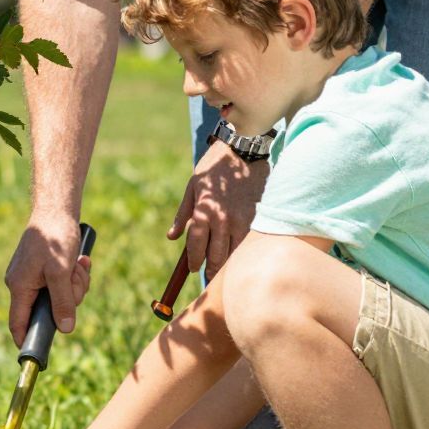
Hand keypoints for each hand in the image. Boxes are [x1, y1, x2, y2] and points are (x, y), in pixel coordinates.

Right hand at [6, 214, 91, 341]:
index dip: (27, 339)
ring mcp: (34, 276)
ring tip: (78, 263)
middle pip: (48, 309)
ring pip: (60, 295)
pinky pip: (62, 282)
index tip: (37, 355)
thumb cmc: (54, 237)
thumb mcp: (61, 272)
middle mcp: (22, 283)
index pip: (18, 323)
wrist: (56, 209)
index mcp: (19, 286)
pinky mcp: (44, 268)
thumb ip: (63, 302)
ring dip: (75, 283)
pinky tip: (79, 260)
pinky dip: (74, 274)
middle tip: (76, 279)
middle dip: (70, 297)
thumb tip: (65, 329)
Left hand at [169, 139, 267, 282]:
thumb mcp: (192, 188)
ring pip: (235, 253)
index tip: (193, 268)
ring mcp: (242, 220)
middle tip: (209, 277)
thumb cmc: (213, 169)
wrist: (242, 151)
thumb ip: (182, 215)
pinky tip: (240, 257)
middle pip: (216, 256)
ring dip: (228, 265)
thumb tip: (172, 237)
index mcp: (203, 212)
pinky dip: (243, 252)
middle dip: (211, 271)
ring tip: (224, 272)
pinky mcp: (257, 218)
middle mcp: (222, 219)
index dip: (194, 262)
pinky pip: (248, 242)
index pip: (196, 247)